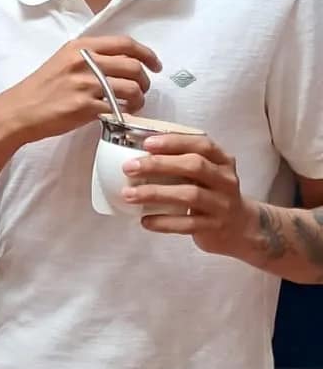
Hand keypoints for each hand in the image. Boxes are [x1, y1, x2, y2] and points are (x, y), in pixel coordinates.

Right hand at [0, 36, 161, 146]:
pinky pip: (119, 109)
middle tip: (143, 89)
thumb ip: (90, 57)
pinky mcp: (85, 107)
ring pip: (131, 88)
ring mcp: (85, 85)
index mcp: (80, 47)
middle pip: (133, 66)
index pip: (125, 44)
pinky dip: (126, 113)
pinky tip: (122, 115)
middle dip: (145, 80)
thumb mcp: (63, 61)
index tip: (156, 65)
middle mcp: (84, 62)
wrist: (20, 111)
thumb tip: (121, 62)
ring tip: (134, 105)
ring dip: (140, 98)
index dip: (147, 54)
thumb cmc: (41, 87)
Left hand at [121, 132, 247, 254]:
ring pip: (189, 195)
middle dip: (159, 165)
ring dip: (155, 193)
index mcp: (222, 160)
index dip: (174, 142)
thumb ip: (181, 160)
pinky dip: (164, 222)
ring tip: (129, 195)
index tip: (147, 143)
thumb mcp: (206, 171)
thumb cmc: (212, 192)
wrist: (239, 227)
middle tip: (129, 168)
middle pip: (194, 166)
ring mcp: (222, 204)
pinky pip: (187, 224)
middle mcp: (225, 180)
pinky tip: (145, 220)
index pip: (201, 144)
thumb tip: (138, 153)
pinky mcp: (214, 226)